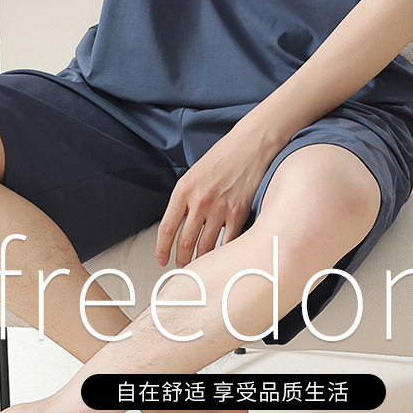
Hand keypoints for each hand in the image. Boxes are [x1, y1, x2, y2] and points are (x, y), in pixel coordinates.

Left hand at [155, 130, 270, 269]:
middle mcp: (199, 201)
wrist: (250, 144)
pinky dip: (222, 255)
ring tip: (198, 267)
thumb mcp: (194, 173)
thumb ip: (185, 198)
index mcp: (183, 190)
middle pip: (184, 243)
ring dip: (200, 262)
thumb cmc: (223, 156)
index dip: (161, 249)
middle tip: (181, 268)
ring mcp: (219, 208)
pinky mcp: (239, 213)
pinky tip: (220, 260)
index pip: (166, 229)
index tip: (161, 260)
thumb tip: (179, 224)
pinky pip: (227, 242)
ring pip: (205, 247)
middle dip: (181, 260)